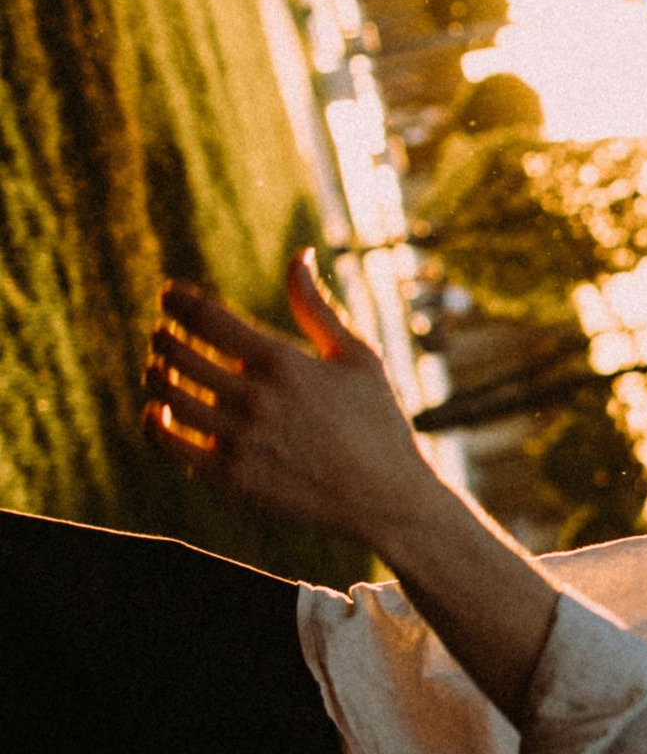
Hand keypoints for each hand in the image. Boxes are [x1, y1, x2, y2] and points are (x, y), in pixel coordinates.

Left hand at [144, 254, 428, 544]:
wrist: (386, 499)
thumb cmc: (378, 422)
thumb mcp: (358, 356)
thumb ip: (316, 307)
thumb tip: (298, 254)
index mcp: (284, 362)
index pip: (207, 318)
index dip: (177, 301)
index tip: (169, 295)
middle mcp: (256, 399)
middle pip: (177, 352)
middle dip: (163, 334)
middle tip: (163, 332)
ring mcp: (239, 440)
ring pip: (166, 393)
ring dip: (156, 372)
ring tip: (162, 368)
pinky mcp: (229, 477)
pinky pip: (167, 441)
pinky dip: (153, 420)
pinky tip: (160, 410)